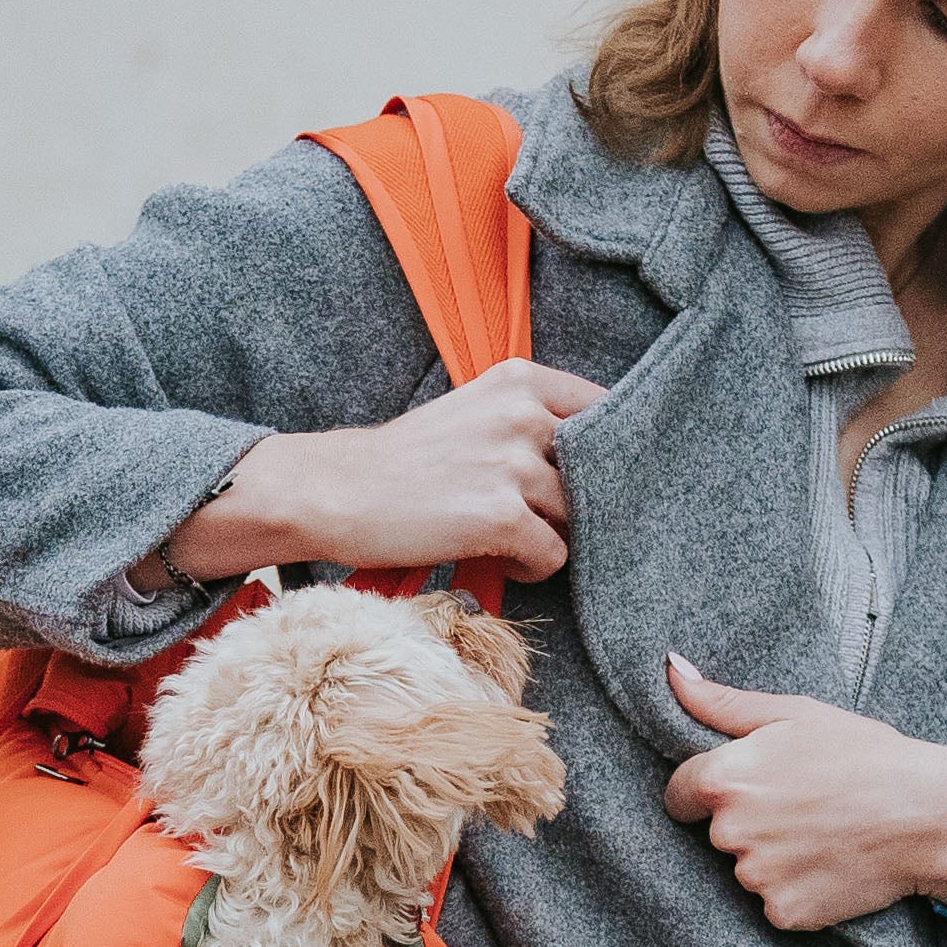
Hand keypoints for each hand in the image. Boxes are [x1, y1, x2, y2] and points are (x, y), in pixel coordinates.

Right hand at [166, 363, 606, 583]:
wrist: (338, 491)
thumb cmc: (409, 461)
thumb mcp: (476, 412)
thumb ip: (536, 422)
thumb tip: (607, 461)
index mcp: (522, 380)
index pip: (608, 410)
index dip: (609, 452)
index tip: (589, 477)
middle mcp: (523, 414)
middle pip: (598, 471)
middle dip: (575, 502)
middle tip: (534, 516)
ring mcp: (513, 464)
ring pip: (577, 517)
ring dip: (549, 536)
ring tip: (504, 537)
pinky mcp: (501, 516)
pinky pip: (553, 555)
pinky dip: (530, 567)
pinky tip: (496, 557)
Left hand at [663, 659, 946, 934]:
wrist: (928, 813)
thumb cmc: (865, 754)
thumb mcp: (794, 714)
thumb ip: (722, 702)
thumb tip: (671, 672)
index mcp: (725, 780)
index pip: (679, 797)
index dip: (709, 792)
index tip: (749, 788)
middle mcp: (731, 834)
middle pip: (717, 835)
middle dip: (748, 823)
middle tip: (802, 806)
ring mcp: (757, 879)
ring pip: (747, 870)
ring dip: (773, 858)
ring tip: (823, 833)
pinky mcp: (784, 913)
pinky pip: (775, 903)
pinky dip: (798, 889)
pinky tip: (831, 863)